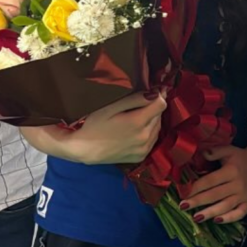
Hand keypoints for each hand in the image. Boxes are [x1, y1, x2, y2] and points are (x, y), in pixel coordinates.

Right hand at [21, 91, 166, 164]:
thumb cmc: (94, 124)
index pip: (161, 104)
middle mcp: (145, 137)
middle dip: (154, 107)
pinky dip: (149, 132)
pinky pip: (152, 140)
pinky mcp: (141, 156)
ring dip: (152, 119)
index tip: (153, 90)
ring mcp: (144, 149)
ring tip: (138, 115)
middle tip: (142, 102)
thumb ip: (134, 99)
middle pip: (159, 116)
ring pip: (157, 128)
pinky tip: (137, 129)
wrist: (84, 149)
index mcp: (138, 122)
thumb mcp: (111, 107)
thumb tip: (155, 93)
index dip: (158, 95)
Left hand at [179, 141, 246, 224]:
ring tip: (196, 217)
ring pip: (225, 206)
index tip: (183, 192)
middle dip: (198, 201)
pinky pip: (239, 214)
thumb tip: (202, 153)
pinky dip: (229, 218)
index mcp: (230, 171)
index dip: (196, 187)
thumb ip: (215, 152)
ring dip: (210, 213)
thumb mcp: (228, 150)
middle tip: (183, 206)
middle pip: (215, 195)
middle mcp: (237, 185)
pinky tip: (217, 221)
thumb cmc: (239, 157)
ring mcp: (244, 196)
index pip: (210, 181)